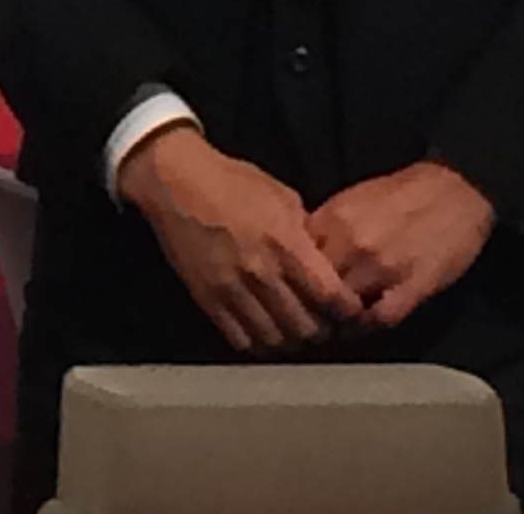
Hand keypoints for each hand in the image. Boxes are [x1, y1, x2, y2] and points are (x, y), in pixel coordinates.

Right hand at [116, 123, 361, 351]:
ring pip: (276, 340)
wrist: (176, 182)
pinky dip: (258, 342)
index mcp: (286, 243)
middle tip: (322, 322)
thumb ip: (307, 234)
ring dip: (290, 340)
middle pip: (307, 327)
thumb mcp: (283, 197)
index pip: (332, 296)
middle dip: (322, 329)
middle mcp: (262, 272)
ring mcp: (232, 288)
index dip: (348, 309)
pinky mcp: (207, 298)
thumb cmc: (232, 181)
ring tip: (293, 329)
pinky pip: (241, 339)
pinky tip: (264, 329)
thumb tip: (324, 262)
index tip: (348, 308)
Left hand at [307, 161, 493, 328]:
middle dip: (311, 302)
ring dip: (337, 319)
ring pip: (343, 307)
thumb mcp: (352, 200)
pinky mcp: (414, 286)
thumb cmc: (402, 193)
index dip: (291, 278)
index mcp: (333, 218)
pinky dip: (367, 328)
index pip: (294, 258)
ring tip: (334, 324)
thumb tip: (302, 255)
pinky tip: (363, 326)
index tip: (292, 290)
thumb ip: (326, 228)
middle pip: (314, 286)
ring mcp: (383, 267)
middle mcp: (352, 242)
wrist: (454, 188)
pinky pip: (379, 318)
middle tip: (310, 314)